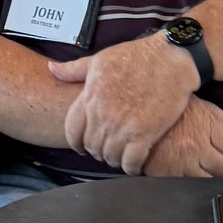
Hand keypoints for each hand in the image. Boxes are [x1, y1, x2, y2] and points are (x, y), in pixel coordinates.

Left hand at [48, 30, 201, 172]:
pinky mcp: (144, 134)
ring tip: (120, 157)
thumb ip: (74, 69)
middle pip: (91, 146)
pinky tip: (134, 165)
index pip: (72, 131)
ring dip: (114, 159)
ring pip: (109, 156)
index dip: (76, 143)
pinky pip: (130, 162)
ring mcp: (122, 127)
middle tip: (106, 150)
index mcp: (90, 98)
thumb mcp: (100, 59)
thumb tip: (52, 69)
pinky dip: (131, 167)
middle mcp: (102, 115)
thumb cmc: (137, 56)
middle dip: (97, 151)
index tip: (82, 146)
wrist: (171, 57)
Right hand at [143, 97, 222, 179]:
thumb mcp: (196, 104)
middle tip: (219, 163)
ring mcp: (183, 163)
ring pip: (212, 182)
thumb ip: (221, 118)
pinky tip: (186, 174)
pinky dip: (190, 183)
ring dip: (211, 177)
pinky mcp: (167, 175)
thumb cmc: (166, 106)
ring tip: (203, 169)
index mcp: (206, 126)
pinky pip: (189, 187)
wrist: (131, 112)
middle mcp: (198, 146)